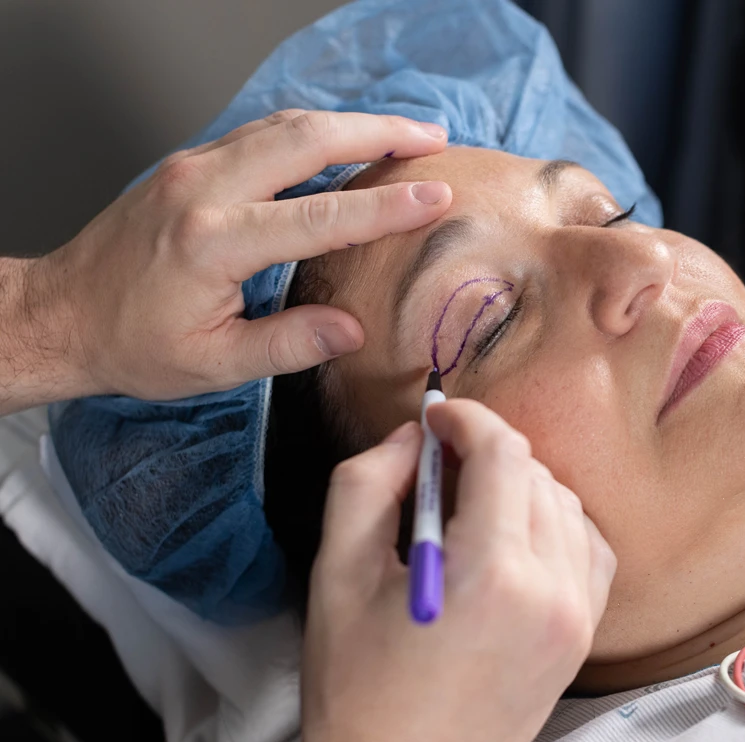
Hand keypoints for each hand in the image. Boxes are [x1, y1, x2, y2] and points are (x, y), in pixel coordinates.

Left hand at [40, 109, 451, 400]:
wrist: (60, 314)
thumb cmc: (130, 344)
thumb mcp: (212, 365)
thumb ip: (287, 346)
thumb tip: (352, 331)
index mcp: (212, 244)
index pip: (319, 217)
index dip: (385, 207)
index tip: (434, 197)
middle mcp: (202, 191)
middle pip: (306, 138)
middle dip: (379, 132)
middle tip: (433, 140)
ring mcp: (192, 169)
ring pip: (284, 125)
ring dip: (349, 124)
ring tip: (404, 136)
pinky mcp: (189, 165)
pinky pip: (261, 133)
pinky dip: (312, 132)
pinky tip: (343, 141)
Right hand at [289, 401, 615, 741]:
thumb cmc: (356, 691)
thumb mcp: (336, 575)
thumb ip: (367, 483)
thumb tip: (412, 437)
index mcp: (489, 572)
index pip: (503, 452)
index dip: (466, 419)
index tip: (436, 420)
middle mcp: (548, 591)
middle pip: (535, 475)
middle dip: (486, 454)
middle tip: (438, 466)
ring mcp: (575, 618)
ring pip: (567, 507)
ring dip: (521, 487)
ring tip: (470, 506)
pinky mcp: (581, 640)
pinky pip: (590, 552)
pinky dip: (558, 527)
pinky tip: (515, 538)